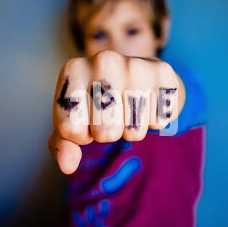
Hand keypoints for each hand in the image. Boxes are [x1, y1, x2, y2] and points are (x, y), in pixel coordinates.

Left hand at [47, 50, 184, 173]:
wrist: (137, 77)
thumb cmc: (98, 103)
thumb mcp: (75, 121)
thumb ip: (64, 144)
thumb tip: (67, 165)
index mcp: (74, 69)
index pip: (71, 128)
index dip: (81, 135)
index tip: (87, 119)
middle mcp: (103, 61)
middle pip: (104, 132)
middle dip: (107, 134)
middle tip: (111, 117)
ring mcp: (135, 65)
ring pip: (133, 131)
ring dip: (131, 131)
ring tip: (128, 111)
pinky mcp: (163, 73)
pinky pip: (157, 123)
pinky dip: (153, 123)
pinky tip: (147, 104)